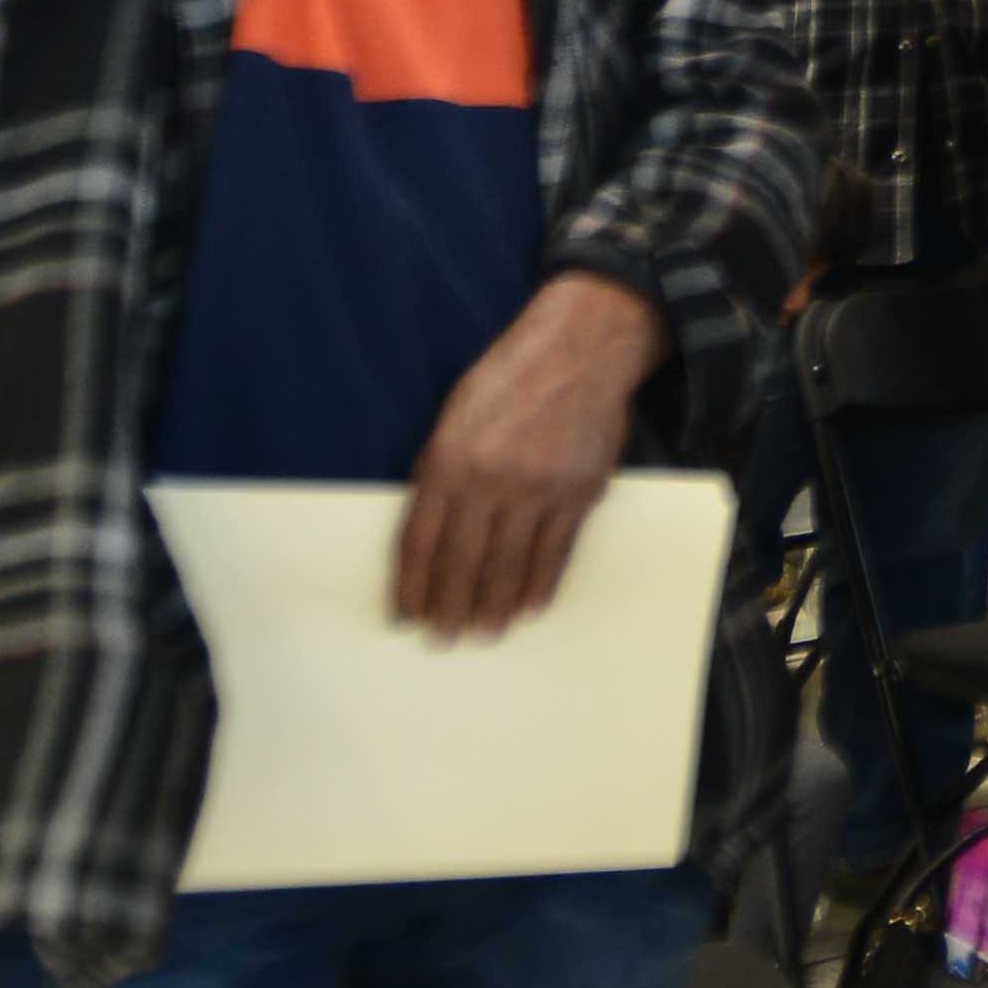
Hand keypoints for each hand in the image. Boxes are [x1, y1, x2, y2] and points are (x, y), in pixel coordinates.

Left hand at [394, 271, 668, 638]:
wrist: (578, 350)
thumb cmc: (509, 380)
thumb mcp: (454, 416)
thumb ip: (442, 472)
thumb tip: (433, 534)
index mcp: (447, 458)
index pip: (420, 540)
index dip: (413, 585)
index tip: (408, 615)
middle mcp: (490, 478)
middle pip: (463, 561)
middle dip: (451, 606)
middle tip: (445, 638)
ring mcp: (538, 488)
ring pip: (510, 564)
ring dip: (496, 605)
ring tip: (487, 631)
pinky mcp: (578, 492)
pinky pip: (556, 552)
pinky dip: (541, 584)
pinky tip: (531, 606)